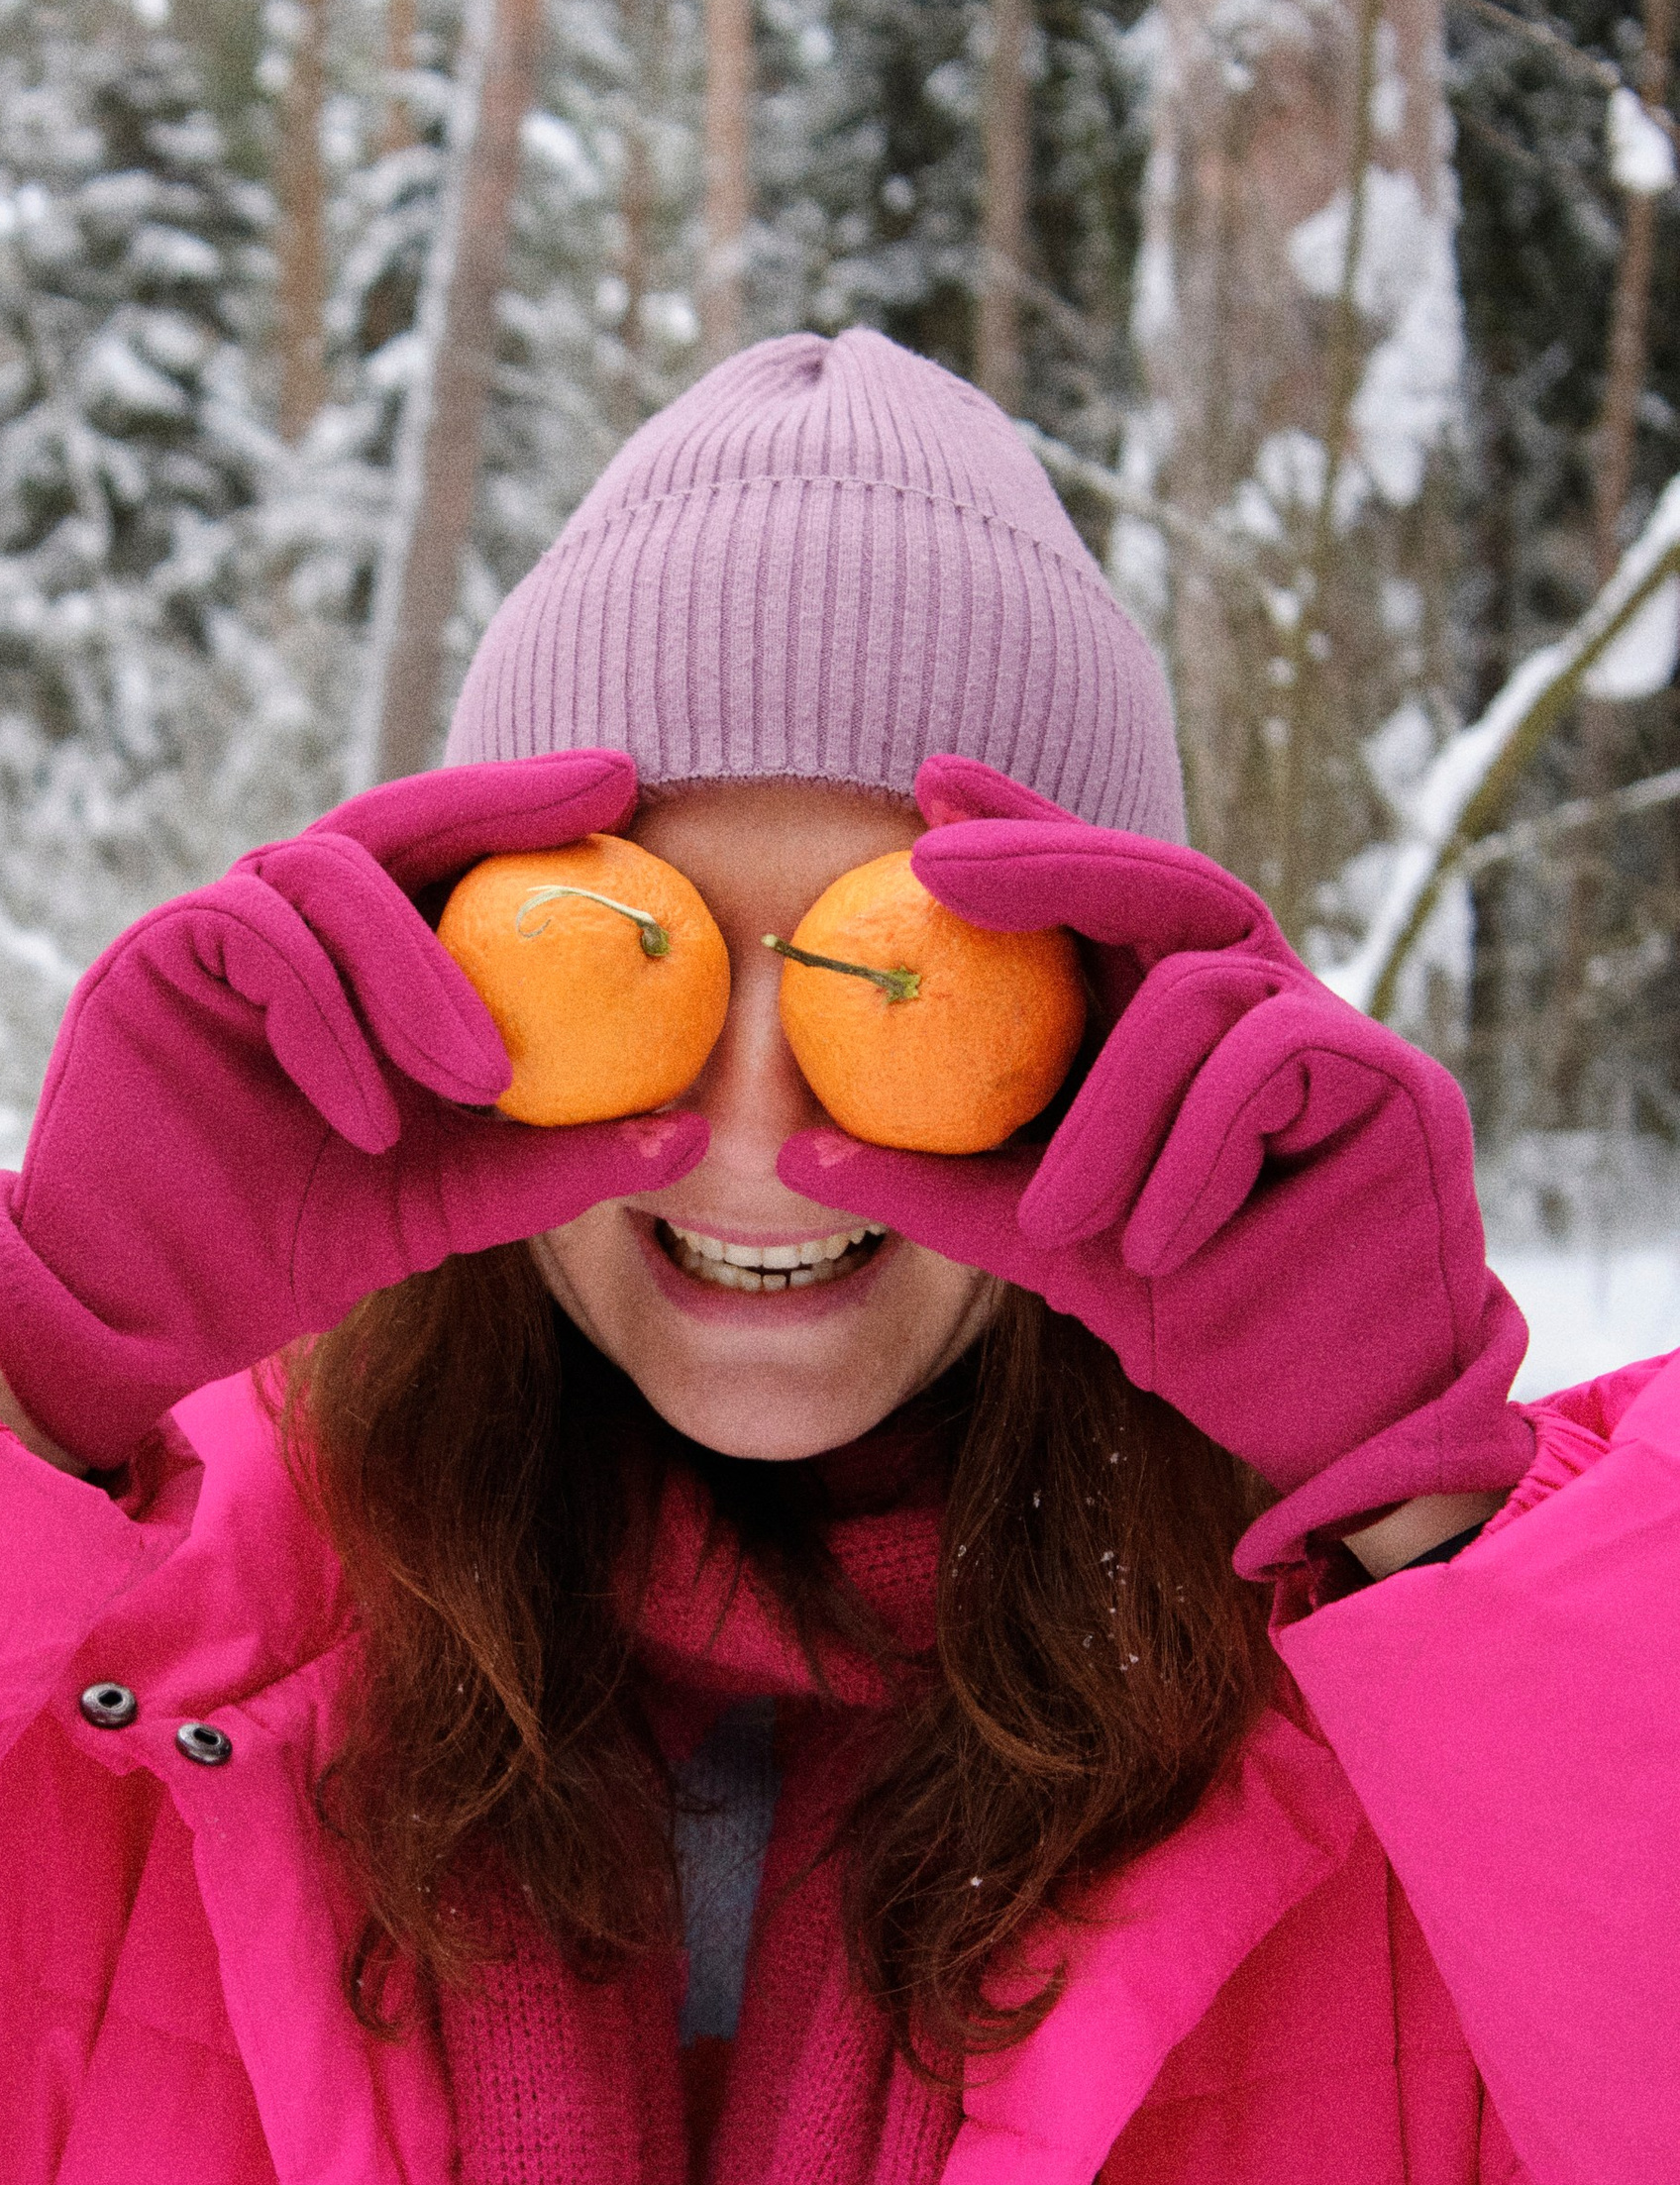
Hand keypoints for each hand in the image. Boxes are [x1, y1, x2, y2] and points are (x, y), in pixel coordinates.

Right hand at [0, 755, 708, 1470]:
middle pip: (391, 822)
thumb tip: (693, 1137)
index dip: (530, 809)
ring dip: (417, 969)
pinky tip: (370, 1116)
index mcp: (358, 962)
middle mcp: (288, 926)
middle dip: (496, 802)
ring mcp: (216, 935)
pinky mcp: (152, 960)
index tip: (630, 787)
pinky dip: (330, 1022)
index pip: (449, 855)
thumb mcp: (446, 1204)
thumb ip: (551, 1163)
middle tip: (592, 810)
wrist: (147, 1309)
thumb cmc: (288, 1248)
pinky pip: (257, 941)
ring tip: (482, 1075)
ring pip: (325, 877)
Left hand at [778, 761, 1533, 1574]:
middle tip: (934, 868)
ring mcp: (1327, 1028)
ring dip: (1111, 1112)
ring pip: (1195, 993)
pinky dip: (1196, 1151)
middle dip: (1043, 859)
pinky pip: (1269, 1062)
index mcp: (1169, 1011)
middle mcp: (1251, 994)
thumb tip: (793, 1155)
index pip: (1095, 892)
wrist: (1324, 1404)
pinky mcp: (1391, 1080)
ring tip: (1064, 1221)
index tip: (926, 781)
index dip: (1022, 825)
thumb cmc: (1193, 1305)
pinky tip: (1158, 1239)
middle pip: (1154, 879)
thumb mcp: (1042, 1239)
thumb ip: (938, 1187)